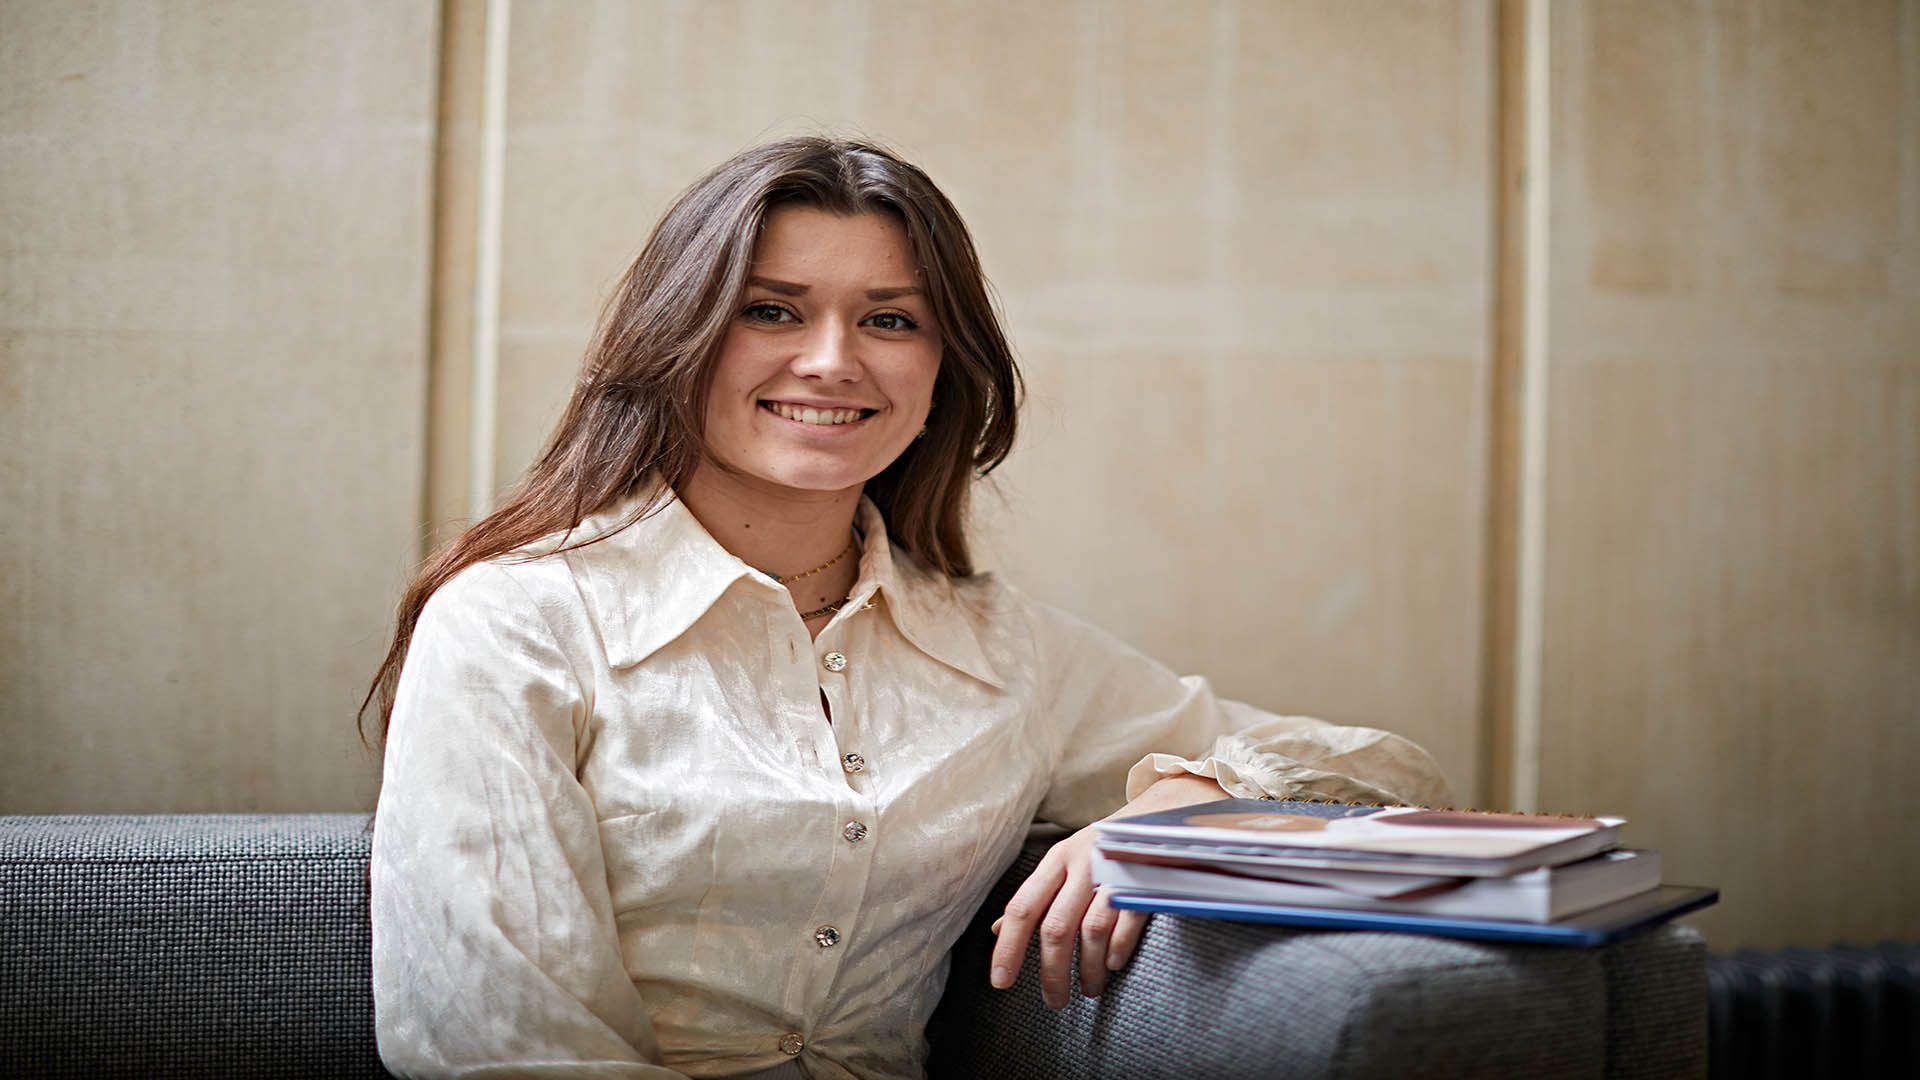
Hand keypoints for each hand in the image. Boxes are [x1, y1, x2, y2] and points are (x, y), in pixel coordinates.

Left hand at [988, 775, 1229, 1008]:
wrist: (1166, 809)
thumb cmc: (1110, 843)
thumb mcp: (1068, 860)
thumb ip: (1038, 894)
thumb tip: (1000, 929)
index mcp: (1058, 858)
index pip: (1023, 908)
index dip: (1009, 948)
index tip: (1001, 981)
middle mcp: (1082, 863)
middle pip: (1056, 928)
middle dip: (1052, 973)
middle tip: (1055, 1001)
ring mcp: (1115, 871)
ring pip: (1091, 932)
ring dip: (1087, 969)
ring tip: (1088, 989)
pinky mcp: (1147, 879)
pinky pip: (1126, 923)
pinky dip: (1117, 950)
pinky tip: (1112, 965)